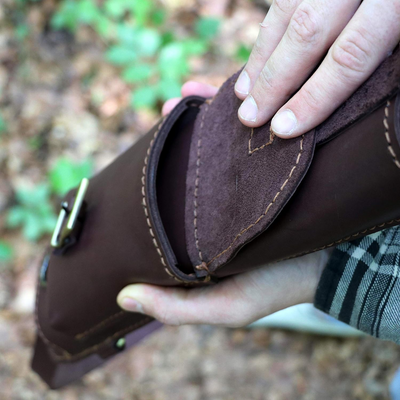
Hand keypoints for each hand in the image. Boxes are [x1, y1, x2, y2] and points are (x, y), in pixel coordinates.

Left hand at [118, 81, 329, 326]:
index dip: (147, 179)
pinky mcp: (267, 165)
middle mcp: (217, 202)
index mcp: (199, 230)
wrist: (337, 262)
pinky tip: (216, 91)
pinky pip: (244, 133)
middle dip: (171, 136)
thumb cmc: (278, 286)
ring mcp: (242, 180)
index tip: (135, 156)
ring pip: (213, 142)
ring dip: (198, 115)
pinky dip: (231, 111)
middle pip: (187, 164)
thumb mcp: (227, 306)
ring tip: (183, 96)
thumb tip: (122, 296)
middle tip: (163, 110)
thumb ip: (176, 307)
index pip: (165, 203)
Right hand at [235, 0, 399, 137]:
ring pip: (290, 10)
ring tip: (244, 94)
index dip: (315, 96)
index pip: (351, 54)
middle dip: (275, 81)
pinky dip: (269, 29)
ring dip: (262, 57)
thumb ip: (393, 52)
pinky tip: (258, 54)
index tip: (285, 128)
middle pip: (310, 32)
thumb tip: (356, 92)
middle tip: (250, 118)